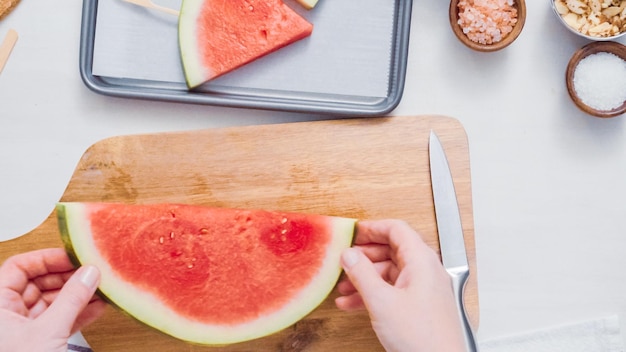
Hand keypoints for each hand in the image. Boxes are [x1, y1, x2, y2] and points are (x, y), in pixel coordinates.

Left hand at [0, 248, 106, 350]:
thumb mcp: (48, 331)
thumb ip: (71, 300)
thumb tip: (88, 274)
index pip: (19, 268)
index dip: (46, 259)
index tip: (72, 257)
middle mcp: (8, 315)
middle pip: (39, 283)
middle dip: (69, 277)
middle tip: (92, 272)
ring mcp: (24, 329)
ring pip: (53, 302)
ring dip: (78, 295)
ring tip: (100, 288)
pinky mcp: (40, 342)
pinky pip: (61, 320)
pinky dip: (79, 313)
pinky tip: (97, 306)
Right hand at [335, 220, 464, 351]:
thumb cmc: (423, 337)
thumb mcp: (382, 302)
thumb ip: (362, 274)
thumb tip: (349, 255)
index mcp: (421, 261)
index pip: (396, 229)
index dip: (373, 227)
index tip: (353, 232)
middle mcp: (424, 270)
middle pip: (392, 249)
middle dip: (365, 254)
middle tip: (345, 257)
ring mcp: (423, 288)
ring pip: (389, 272)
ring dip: (365, 276)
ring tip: (343, 285)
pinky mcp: (418, 305)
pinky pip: (392, 290)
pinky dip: (373, 292)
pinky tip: (352, 303)